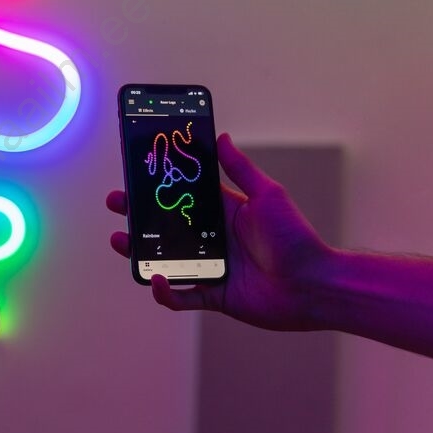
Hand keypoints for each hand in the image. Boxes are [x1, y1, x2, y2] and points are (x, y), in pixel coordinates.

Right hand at [107, 133, 335, 330]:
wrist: (315, 284)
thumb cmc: (296, 237)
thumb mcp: (267, 195)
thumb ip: (240, 169)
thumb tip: (221, 136)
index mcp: (223, 213)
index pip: (182, 196)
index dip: (157, 187)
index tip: (136, 175)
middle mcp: (213, 239)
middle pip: (166, 227)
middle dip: (138, 216)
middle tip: (118, 205)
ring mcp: (212, 268)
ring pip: (165, 260)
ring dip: (140, 252)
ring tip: (122, 241)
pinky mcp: (215, 295)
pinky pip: (182, 296)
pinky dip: (166, 292)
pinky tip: (157, 280)